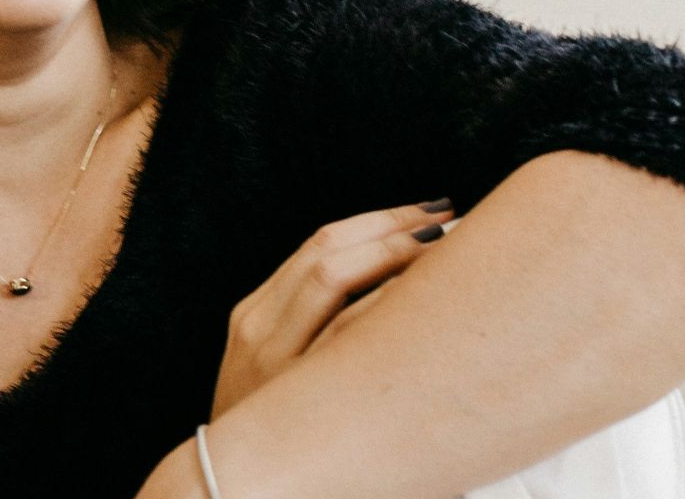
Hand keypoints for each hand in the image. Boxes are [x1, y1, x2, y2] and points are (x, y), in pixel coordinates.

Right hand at [211, 199, 454, 419]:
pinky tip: (427, 300)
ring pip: (333, 278)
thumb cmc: (271, 436)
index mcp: (254, 314)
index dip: (380, 220)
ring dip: (396, 255)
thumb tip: (390, 287)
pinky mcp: (290, 392)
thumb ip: (309, 329)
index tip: (432, 213)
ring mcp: (272, 359)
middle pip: (329, 249)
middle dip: (396, 228)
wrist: (229, 496)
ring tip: (451, 250)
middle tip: (454, 221)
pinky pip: (342, 331)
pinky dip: (384, 303)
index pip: (320, 242)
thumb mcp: (272, 372)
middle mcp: (258, 328)